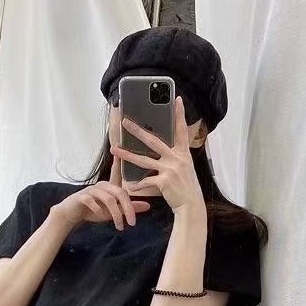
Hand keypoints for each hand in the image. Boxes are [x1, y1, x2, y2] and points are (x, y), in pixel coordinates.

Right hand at [51, 155, 150, 230]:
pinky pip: (91, 201)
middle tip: (132, 223)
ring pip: (108, 199)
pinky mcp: (81, 197)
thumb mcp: (114, 211)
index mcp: (110, 186)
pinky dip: (97, 209)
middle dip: (128, 208)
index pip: (117, 173)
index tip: (122, 146)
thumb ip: (128, 208)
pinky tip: (100, 215)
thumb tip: (148, 206)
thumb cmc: (94, 211)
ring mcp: (91, 190)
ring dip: (115, 214)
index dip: (120, 162)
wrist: (72, 215)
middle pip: (120, 192)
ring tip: (119, 226)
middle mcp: (102, 186)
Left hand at [110, 96, 204, 214]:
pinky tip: (131, 186)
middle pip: (153, 141)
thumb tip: (159, 152)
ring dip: (127, 155)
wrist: (191, 205)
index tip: (177, 100)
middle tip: (125, 122)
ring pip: (144, 160)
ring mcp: (170, 169)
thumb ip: (174, 158)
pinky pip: (146, 181)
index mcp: (182, 154)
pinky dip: (137, 185)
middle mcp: (177, 158)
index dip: (179, 115)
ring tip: (115, 150)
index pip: (181, 130)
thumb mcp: (184, 168)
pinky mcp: (164, 181)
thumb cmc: (186, 188)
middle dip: (137, 131)